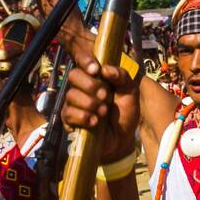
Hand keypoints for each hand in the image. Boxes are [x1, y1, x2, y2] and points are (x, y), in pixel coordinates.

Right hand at [61, 44, 140, 164]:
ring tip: (104, 111)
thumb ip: (122, 77)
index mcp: (95, 76)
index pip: (82, 60)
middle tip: (105, 96)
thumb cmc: (124, 113)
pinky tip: (95, 122)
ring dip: (90, 103)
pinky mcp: (69, 119)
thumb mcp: (130, 93)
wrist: (122, 138)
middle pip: (73, 75)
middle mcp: (82, 87)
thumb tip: (105, 69)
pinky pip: (68, 113)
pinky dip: (83, 117)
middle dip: (90, 85)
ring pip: (71, 95)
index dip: (85, 61)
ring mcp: (74, 103)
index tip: (95, 69)